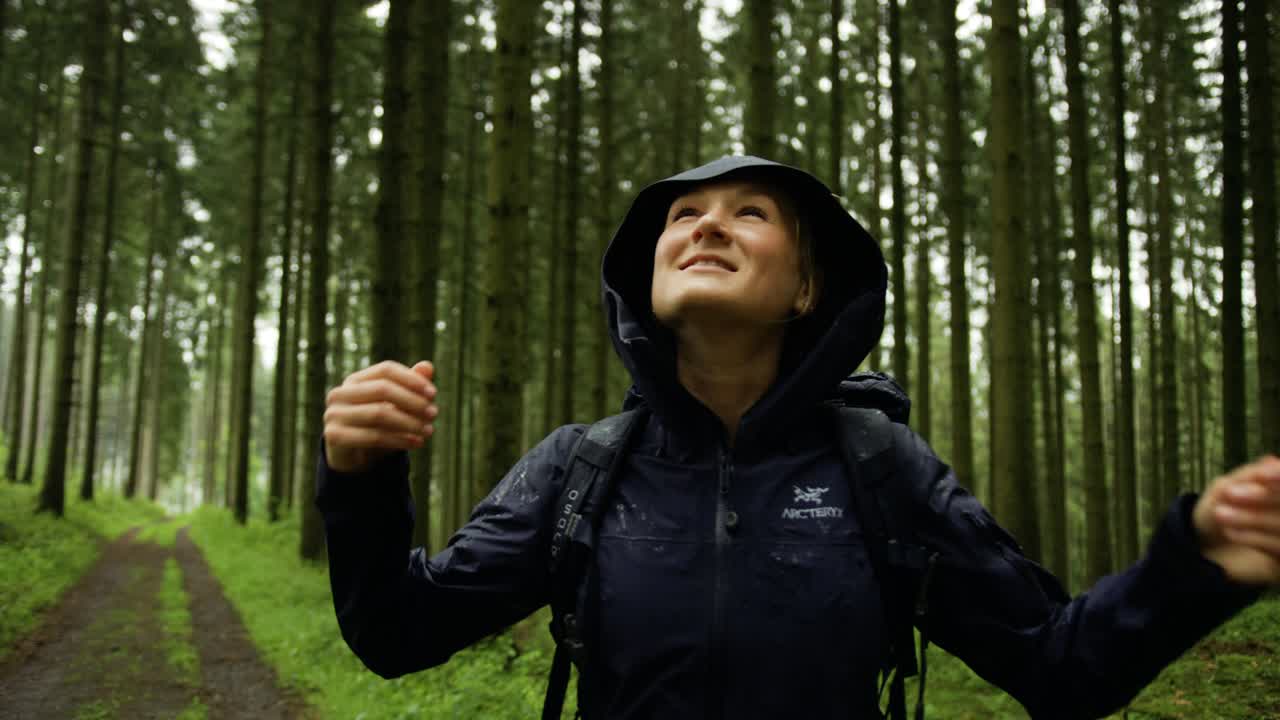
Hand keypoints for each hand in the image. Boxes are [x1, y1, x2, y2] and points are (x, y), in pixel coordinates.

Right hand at [323, 360, 437, 472]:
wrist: (354, 458)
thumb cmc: (378, 426)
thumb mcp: (395, 406)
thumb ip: (410, 386)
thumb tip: (428, 366)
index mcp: (355, 379)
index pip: (386, 369)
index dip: (411, 379)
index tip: (433, 393)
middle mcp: (340, 393)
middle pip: (382, 389)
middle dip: (412, 401)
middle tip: (434, 413)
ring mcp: (334, 414)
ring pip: (379, 414)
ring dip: (409, 423)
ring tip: (429, 430)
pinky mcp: (334, 436)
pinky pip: (373, 436)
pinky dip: (399, 440)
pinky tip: (417, 443)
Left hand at [1193, 455, 1279, 584]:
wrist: (1203, 545)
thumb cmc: (1220, 508)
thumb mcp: (1227, 487)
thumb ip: (1249, 476)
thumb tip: (1271, 462)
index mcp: (1278, 489)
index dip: (1278, 477)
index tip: (1262, 475)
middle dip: (1263, 497)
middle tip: (1230, 492)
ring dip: (1252, 518)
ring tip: (1220, 513)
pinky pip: (1278, 548)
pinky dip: (1255, 538)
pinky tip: (1230, 532)